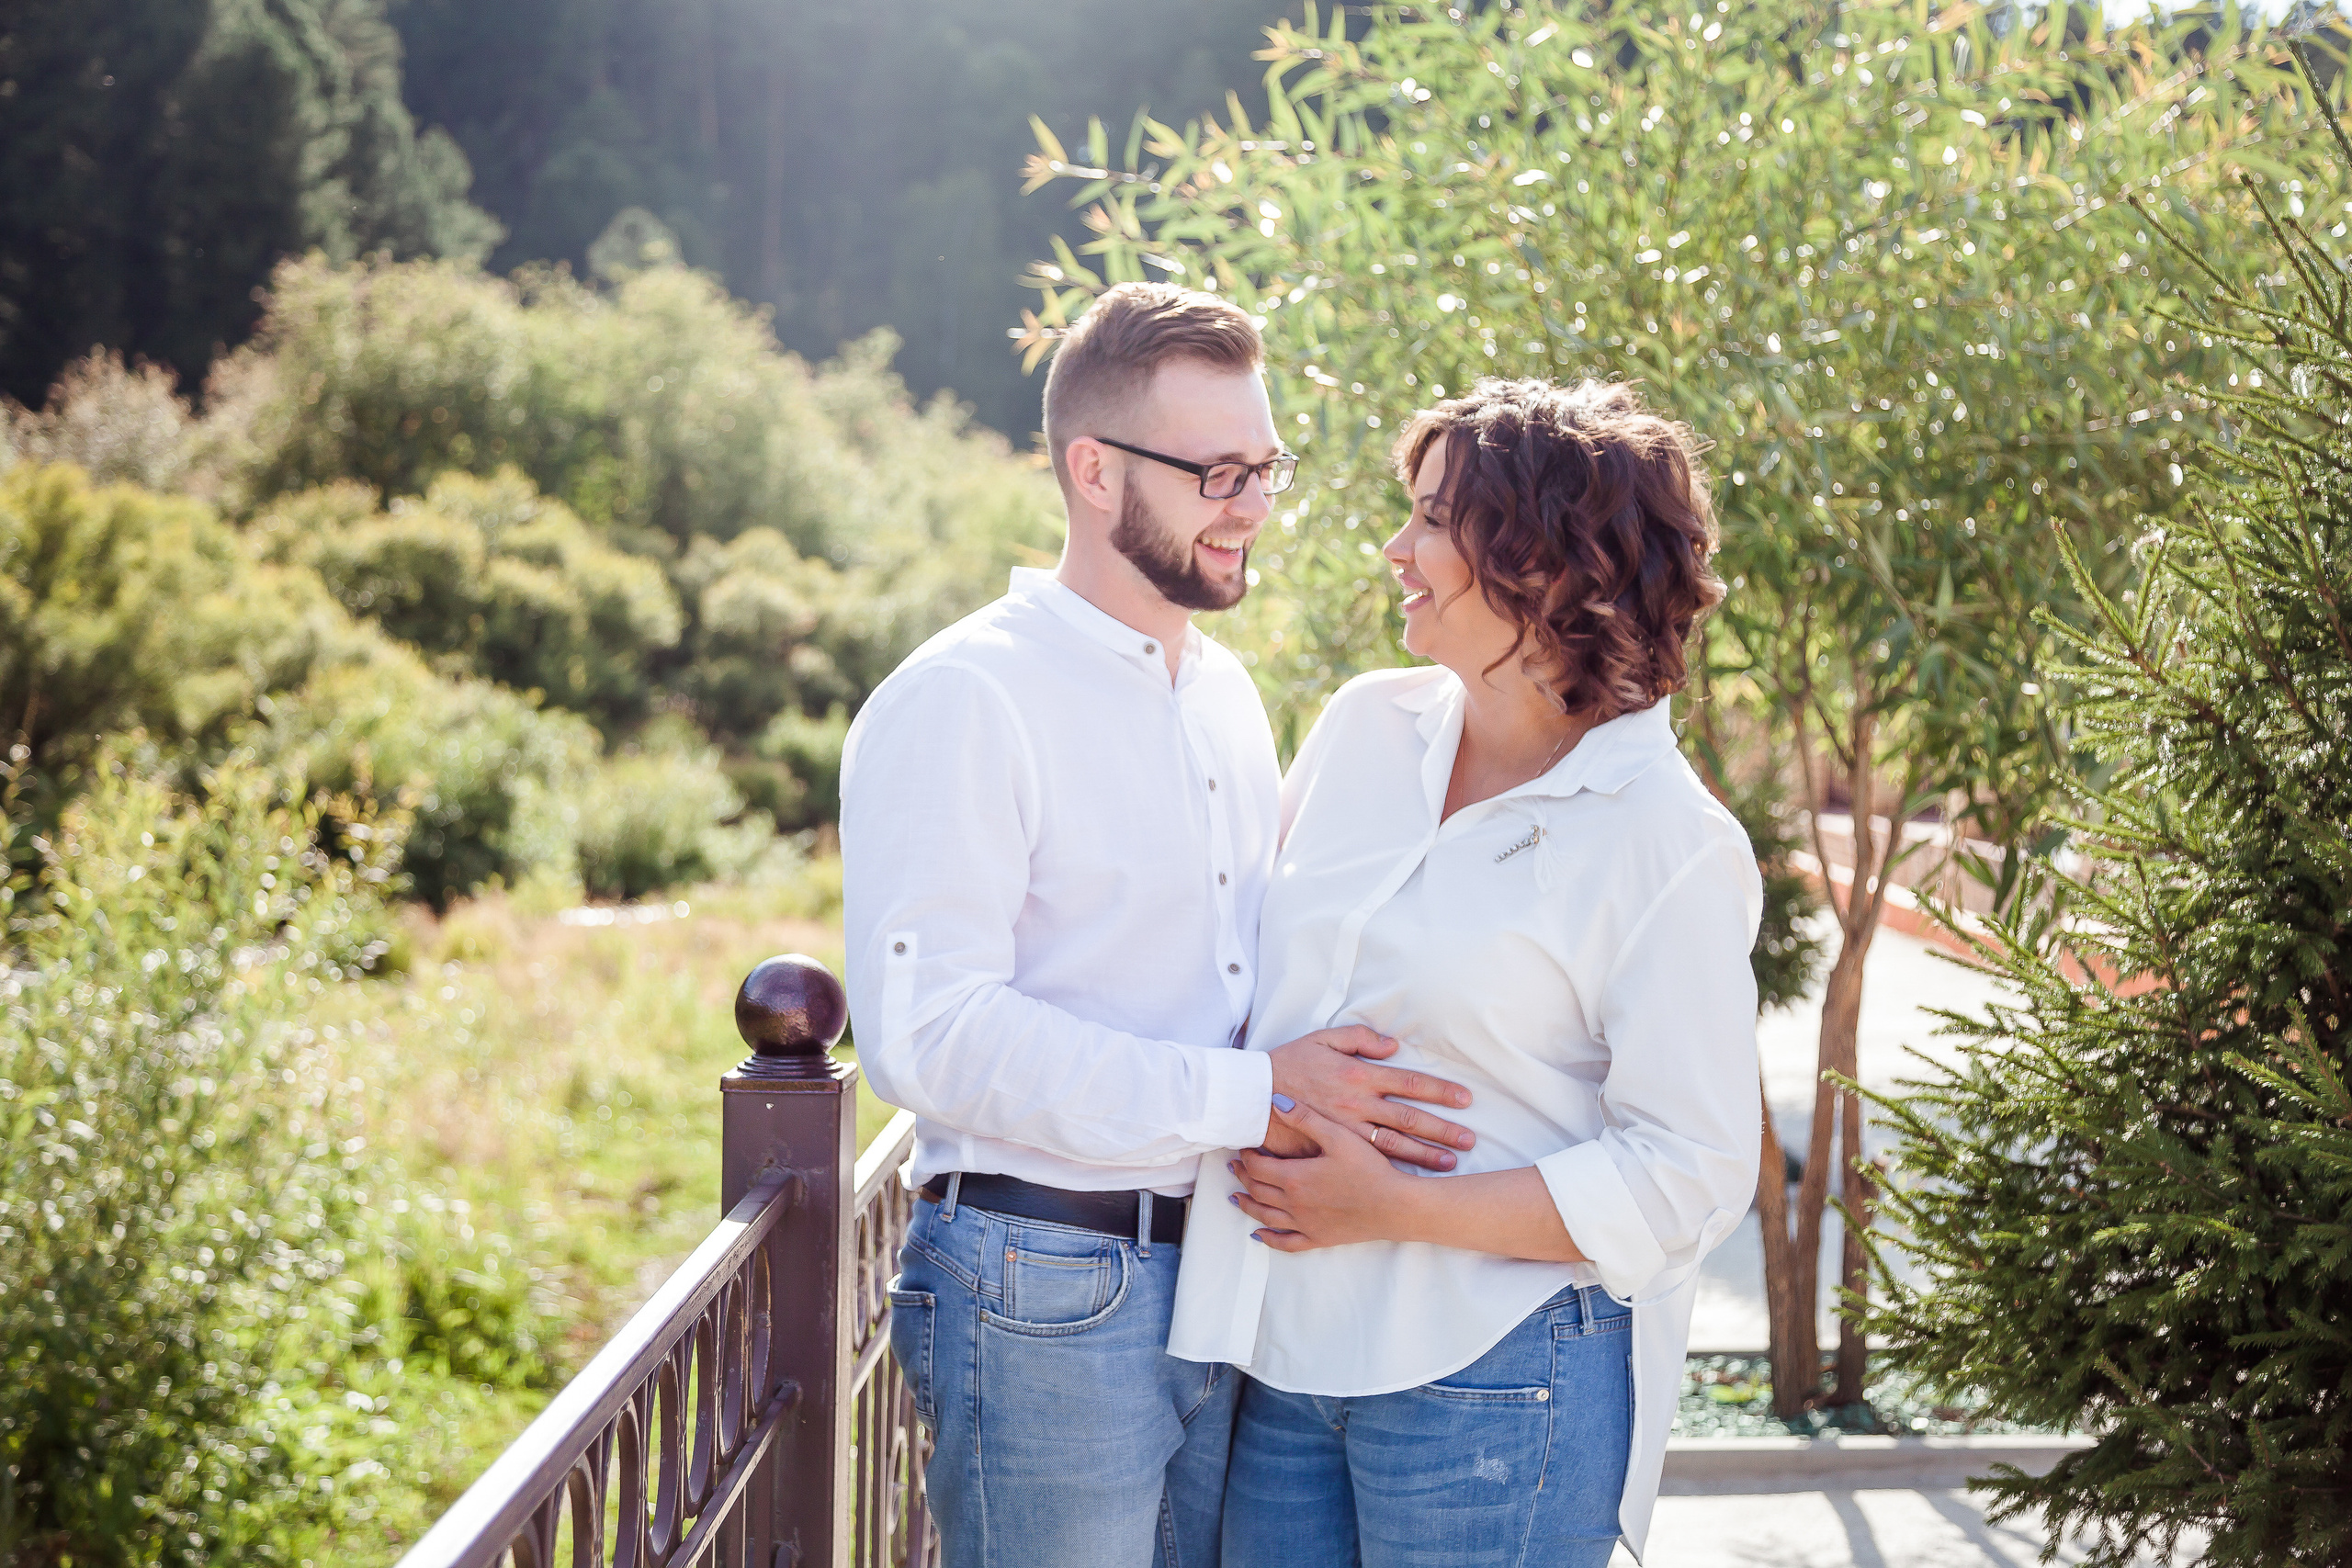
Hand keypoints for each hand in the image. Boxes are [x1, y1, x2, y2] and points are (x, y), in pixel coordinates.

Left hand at [1229, 1098, 1424, 1251]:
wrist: (1395, 1205)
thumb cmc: (1370, 1168)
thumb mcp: (1338, 1136)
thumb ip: (1305, 1119)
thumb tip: (1275, 1101)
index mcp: (1294, 1177)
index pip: (1258, 1166)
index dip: (1247, 1156)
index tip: (1243, 1146)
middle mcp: (1294, 1204)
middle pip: (1257, 1190)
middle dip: (1243, 1176)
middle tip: (1234, 1166)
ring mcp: (1305, 1224)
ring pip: (1265, 1216)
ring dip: (1248, 1205)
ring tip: (1235, 1197)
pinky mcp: (1318, 1238)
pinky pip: (1286, 1243)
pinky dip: (1269, 1239)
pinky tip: (1259, 1235)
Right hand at [1263, 1026, 1474, 1171]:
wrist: (1252, 1095)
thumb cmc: (1287, 1064)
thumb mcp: (1322, 1039)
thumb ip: (1360, 1039)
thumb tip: (1393, 1046)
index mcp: (1359, 1075)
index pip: (1410, 1083)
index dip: (1439, 1091)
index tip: (1464, 1100)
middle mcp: (1357, 1104)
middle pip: (1410, 1118)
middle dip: (1443, 1129)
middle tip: (1469, 1139)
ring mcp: (1346, 1130)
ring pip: (1394, 1145)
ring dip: (1425, 1154)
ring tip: (1451, 1161)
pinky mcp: (1332, 1148)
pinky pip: (1367, 1160)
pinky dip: (1392, 1169)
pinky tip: (1410, 1176)